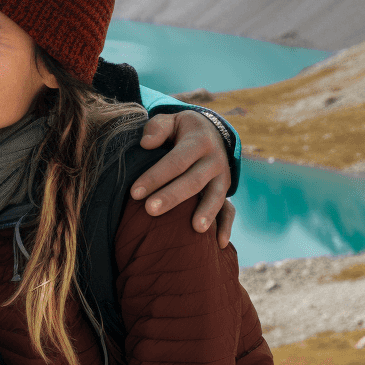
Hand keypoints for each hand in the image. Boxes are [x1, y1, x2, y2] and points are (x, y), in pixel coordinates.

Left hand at [131, 111, 233, 246]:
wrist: (211, 133)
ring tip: (194, 230)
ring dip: (205, 213)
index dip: (156, 176)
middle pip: (193, 181)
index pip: (175, 161)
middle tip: (150, 210)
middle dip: (172, 197)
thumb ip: (157, 128)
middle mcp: (215, 160)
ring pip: (216, 197)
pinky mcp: (226, 191)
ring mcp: (223, 178)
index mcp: (199, 141)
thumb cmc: (180, 130)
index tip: (134, 192)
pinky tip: (218, 244)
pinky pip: (230, 210)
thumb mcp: (170, 120)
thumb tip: (146, 143)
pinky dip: (226, 227)